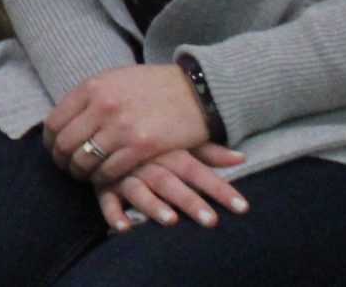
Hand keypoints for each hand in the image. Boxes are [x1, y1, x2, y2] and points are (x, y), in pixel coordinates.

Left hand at [44, 64, 209, 184]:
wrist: (195, 91)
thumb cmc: (153, 86)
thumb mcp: (114, 80)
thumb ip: (89, 97)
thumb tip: (64, 119)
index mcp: (92, 87)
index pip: (54, 121)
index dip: (50, 142)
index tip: (55, 151)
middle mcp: (102, 105)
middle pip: (64, 144)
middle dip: (62, 161)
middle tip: (68, 168)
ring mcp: (121, 126)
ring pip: (84, 161)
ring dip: (80, 173)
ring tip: (85, 175)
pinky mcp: (142, 146)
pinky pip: (109, 171)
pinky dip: (103, 178)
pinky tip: (106, 178)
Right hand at [97, 143, 249, 232]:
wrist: (103, 117)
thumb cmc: (148, 134)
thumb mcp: (177, 140)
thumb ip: (208, 152)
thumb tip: (242, 157)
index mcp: (167, 151)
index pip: (197, 171)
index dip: (219, 188)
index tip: (242, 207)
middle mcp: (147, 162)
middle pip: (170, 182)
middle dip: (190, 201)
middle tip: (211, 221)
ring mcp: (124, 173)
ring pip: (139, 190)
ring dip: (154, 206)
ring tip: (171, 221)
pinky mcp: (104, 183)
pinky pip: (106, 199)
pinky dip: (113, 213)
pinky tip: (124, 228)